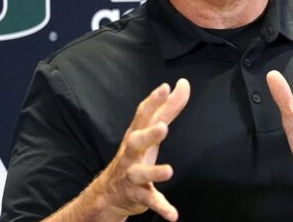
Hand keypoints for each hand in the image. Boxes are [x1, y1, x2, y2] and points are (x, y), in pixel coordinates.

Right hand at [95, 79, 189, 220]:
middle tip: (162, 128)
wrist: (109, 192)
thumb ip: (168, 108)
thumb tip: (183, 84)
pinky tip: (173, 214)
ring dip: (154, 172)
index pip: (143, 115)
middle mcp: (131, 153)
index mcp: (136, 134)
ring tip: (169, 171)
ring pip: (140, 174)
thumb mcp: (150, 130)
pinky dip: (161, 207)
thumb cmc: (135, 154)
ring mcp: (133, 175)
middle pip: (136, 141)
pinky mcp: (138, 195)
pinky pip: (150, 201)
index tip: (165, 88)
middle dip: (148, 135)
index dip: (153, 101)